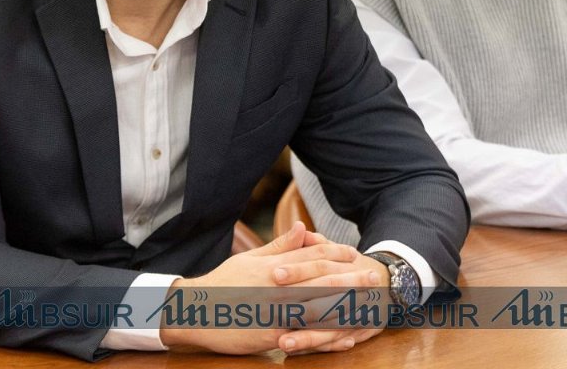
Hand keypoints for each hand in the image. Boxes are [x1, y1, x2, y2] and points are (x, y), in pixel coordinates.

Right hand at [160, 221, 382, 353]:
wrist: (193, 311)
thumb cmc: (222, 282)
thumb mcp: (250, 258)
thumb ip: (280, 246)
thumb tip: (302, 227)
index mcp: (273, 266)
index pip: (311, 256)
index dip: (335, 254)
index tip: (354, 254)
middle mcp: (277, 287)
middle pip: (320, 281)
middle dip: (350, 279)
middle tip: (373, 277)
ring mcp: (275, 312)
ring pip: (317, 309)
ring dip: (346, 306)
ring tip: (367, 305)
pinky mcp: (270, 336)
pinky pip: (305, 337)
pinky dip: (327, 338)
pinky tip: (346, 338)